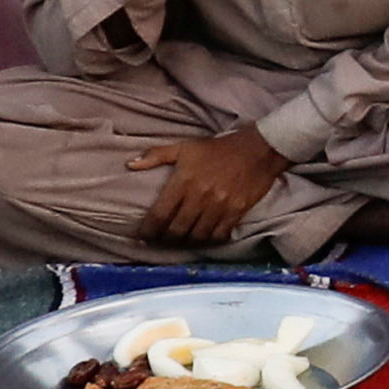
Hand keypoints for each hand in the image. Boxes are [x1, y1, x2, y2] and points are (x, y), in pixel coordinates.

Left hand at [144, 125, 283, 247]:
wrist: (258, 150)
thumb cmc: (218, 149)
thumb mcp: (185, 147)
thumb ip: (156, 155)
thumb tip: (130, 164)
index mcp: (183, 181)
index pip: (160, 214)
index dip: (148, 229)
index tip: (142, 236)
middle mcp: (200, 196)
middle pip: (177, 230)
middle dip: (165, 239)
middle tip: (160, 240)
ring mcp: (219, 206)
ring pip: (197, 236)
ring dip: (186, 242)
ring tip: (181, 240)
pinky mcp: (236, 212)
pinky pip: (219, 235)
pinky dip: (209, 240)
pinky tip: (204, 237)